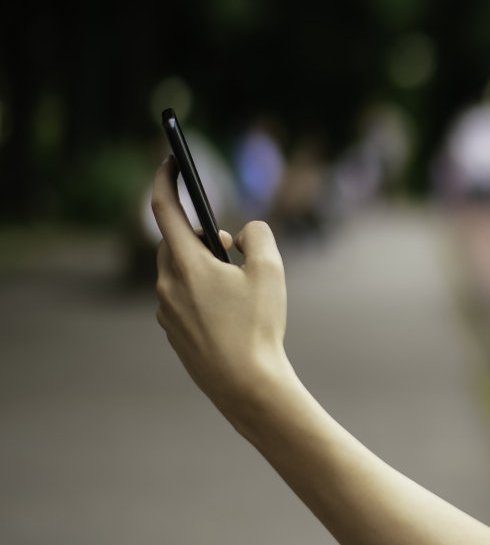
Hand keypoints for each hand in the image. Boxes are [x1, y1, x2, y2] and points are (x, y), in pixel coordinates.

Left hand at [151, 157, 293, 422]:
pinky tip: (232, 309)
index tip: (171, 160)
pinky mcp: (175, 332)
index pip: (164, 208)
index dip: (165, 178)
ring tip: (238, 278)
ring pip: (179, 271)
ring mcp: (167, 311)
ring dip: (203, 263)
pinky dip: (203, 290)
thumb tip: (245, 232)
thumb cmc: (259, 326)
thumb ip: (259, 236)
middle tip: (230, 241)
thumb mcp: (270, 270)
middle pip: (175, 242)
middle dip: (201, 233)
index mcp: (186, 263)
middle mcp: (167, 284)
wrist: (246, 385)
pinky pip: (184, 298)